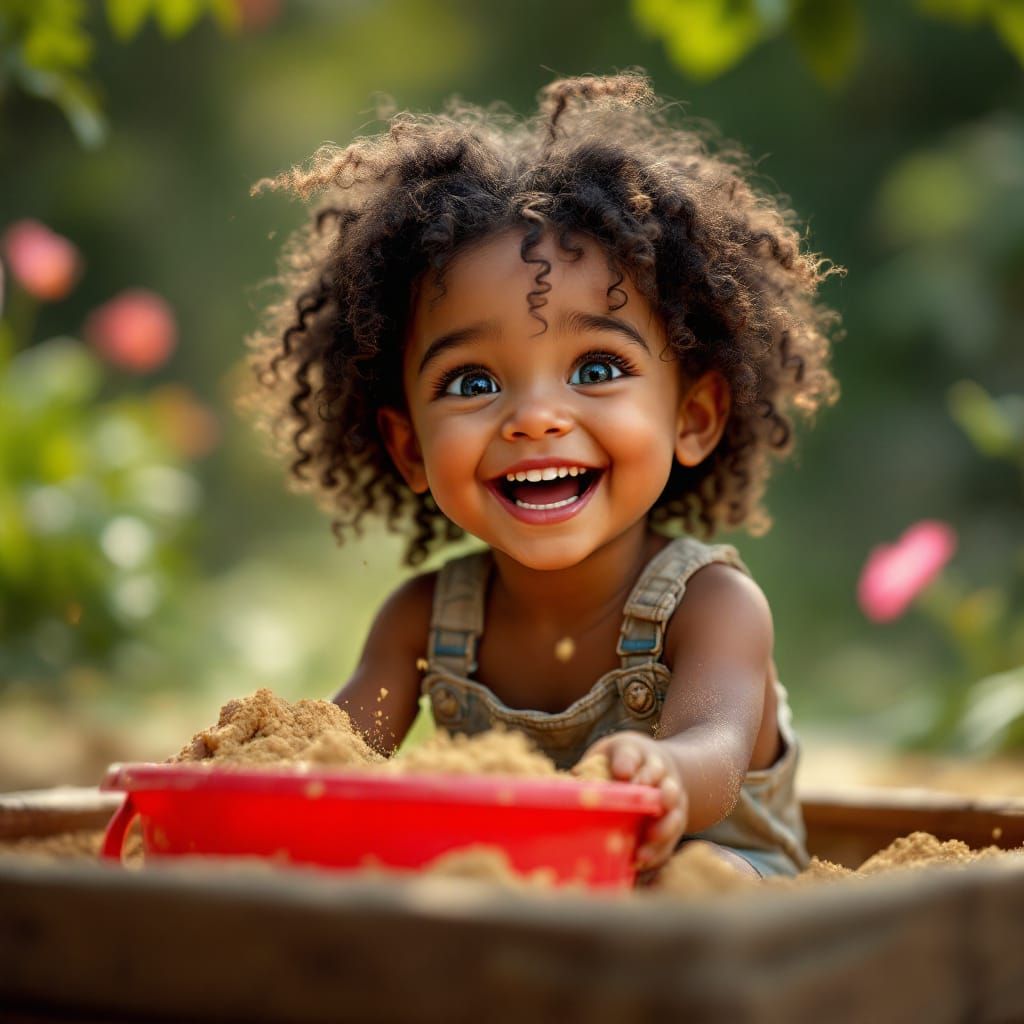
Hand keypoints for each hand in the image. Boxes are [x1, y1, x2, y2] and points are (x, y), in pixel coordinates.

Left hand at [580, 732, 687, 870]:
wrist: (652, 767)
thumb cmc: (617, 764)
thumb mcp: (603, 758)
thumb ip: (588, 771)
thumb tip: (565, 788)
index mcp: (636, 753)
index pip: (631, 754)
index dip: (627, 764)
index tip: (622, 775)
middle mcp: (659, 772)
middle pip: (660, 780)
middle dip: (652, 793)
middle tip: (642, 805)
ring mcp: (671, 797)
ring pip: (673, 811)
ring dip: (661, 828)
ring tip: (644, 846)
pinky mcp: (675, 821)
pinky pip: (671, 837)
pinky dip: (658, 850)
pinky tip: (641, 861)